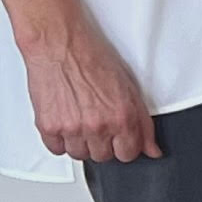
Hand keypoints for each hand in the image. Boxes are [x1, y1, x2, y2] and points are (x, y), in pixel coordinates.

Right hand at [19, 17, 158, 163]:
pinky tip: (66, 121)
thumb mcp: (129, 88)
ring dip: (81, 142)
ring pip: (79, 155)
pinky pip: (56, 149)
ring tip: (81, 118)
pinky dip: (60, 140)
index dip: (125, 146)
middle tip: (98, 121)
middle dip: (103, 143)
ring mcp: (72, 129)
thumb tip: (152, 150)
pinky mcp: (48, 127)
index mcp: (122, 117)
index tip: (120, 138)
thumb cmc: (92, 59)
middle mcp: (98, 126)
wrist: (60, 45)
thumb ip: (143, 124)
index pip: (129, 154)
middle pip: (103, 156)